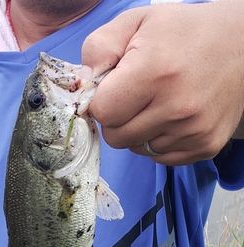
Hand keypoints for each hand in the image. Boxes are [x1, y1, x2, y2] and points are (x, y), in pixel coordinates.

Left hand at [82, 0, 243, 165]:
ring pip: (138, 149)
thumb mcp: (138, 22)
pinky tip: (172, 118)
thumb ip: (100, 48)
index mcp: (155, 72)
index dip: (101, 102)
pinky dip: (159, 142)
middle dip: (117, 120)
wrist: (242, 45)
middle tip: (134, 98)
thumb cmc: (185, 33)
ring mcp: (193, 131)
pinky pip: (161, 158)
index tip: (112, 90)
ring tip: (158, 103)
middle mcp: (176, 107)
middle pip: (116, 138)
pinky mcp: (205, 146)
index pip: (103, 112)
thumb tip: (83, 82)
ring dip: (139, 131)